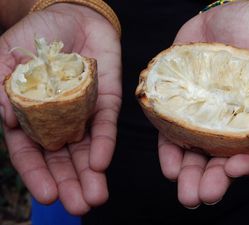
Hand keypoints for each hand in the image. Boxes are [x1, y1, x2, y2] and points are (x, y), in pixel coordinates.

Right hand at [0, 3, 120, 214]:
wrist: (71, 16)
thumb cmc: (36, 36)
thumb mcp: (7, 58)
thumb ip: (3, 89)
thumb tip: (4, 120)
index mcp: (34, 117)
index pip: (33, 153)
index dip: (38, 175)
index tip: (46, 196)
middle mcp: (60, 121)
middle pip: (64, 159)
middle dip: (71, 183)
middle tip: (80, 206)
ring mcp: (84, 112)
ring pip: (87, 150)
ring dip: (91, 174)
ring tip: (95, 197)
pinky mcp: (106, 101)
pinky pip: (104, 126)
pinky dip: (103, 144)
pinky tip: (101, 163)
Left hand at [158, 1, 248, 207]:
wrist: (223, 16)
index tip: (233, 169)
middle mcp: (228, 122)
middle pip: (222, 159)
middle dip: (211, 180)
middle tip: (199, 195)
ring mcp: (202, 116)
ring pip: (196, 153)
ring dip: (187, 172)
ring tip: (180, 186)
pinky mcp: (179, 105)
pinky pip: (171, 131)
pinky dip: (169, 149)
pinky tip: (168, 164)